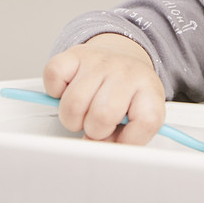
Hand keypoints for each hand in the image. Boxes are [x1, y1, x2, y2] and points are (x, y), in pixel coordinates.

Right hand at [43, 33, 165, 145]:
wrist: (121, 56)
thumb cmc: (126, 93)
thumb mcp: (138, 116)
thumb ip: (124, 139)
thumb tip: (97, 149)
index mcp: (149, 89)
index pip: (146, 122)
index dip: (130, 140)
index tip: (119, 139)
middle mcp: (126, 72)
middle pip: (102, 116)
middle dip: (94, 130)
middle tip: (96, 124)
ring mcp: (100, 60)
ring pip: (73, 104)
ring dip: (72, 117)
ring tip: (83, 110)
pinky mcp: (75, 53)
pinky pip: (54, 77)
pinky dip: (56, 92)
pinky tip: (69, 90)